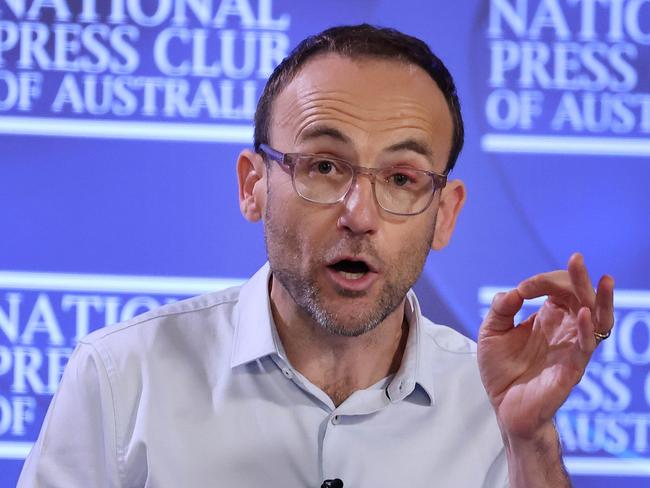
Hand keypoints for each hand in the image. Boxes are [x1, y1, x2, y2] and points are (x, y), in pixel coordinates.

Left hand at [477, 253, 613, 439]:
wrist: (503, 407)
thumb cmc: (501, 370)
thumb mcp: (491, 332)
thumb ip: (500, 309)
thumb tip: (514, 291)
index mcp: (549, 318)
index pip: (558, 288)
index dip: (542, 281)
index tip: (523, 288)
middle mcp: (565, 330)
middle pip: (583, 298)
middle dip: (580, 278)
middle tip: (577, 258)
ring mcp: (571, 349)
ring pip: (598, 321)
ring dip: (600, 300)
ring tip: (603, 279)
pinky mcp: (571, 370)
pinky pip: (586, 348)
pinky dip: (588, 330)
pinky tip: (585, 313)